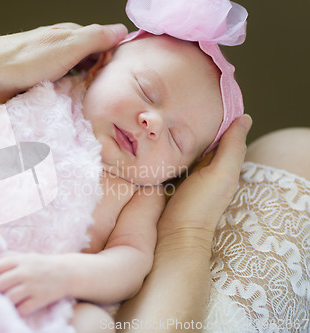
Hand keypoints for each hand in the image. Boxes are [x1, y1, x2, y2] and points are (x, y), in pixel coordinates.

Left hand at [0, 23, 127, 103]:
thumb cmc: (25, 60)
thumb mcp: (68, 45)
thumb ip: (95, 38)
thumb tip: (121, 30)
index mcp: (66, 36)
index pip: (99, 42)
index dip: (113, 56)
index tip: (125, 74)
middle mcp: (57, 51)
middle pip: (87, 62)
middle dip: (100, 75)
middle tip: (113, 94)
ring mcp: (46, 70)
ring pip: (73, 79)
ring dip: (84, 89)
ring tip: (96, 105)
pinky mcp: (35, 88)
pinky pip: (59, 93)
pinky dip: (68, 98)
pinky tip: (72, 108)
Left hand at [0, 252, 67, 315]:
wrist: (66, 273)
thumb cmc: (42, 265)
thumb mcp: (27, 256)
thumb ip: (9, 257)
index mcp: (21, 260)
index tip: (0, 278)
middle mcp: (26, 272)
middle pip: (0, 283)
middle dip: (0, 289)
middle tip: (5, 290)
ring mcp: (34, 286)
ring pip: (9, 298)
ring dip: (8, 301)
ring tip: (12, 300)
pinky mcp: (41, 299)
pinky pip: (22, 309)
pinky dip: (20, 310)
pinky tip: (22, 306)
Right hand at [158, 115, 252, 244]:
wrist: (171, 238)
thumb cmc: (199, 208)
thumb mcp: (221, 175)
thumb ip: (232, 148)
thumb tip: (244, 118)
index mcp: (218, 164)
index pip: (216, 133)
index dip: (208, 115)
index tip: (194, 95)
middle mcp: (200, 168)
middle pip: (193, 139)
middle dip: (183, 123)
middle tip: (167, 103)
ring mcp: (179, 175)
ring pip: (175, 148)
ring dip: (167, 136)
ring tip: (153, 117)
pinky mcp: (161, 181)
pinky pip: (160, 159)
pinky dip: (156, 150)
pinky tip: (146, 140)